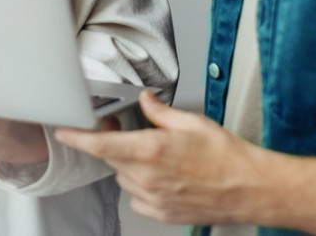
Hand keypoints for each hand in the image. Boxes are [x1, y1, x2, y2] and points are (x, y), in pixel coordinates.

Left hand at [54, 91, 315, 234]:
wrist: (251, 188)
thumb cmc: (228, 156)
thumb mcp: (192, 122)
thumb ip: (160, 112)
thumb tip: (146, 101)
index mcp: (152, 150)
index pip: (101, 144)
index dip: (78, 137)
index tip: (64, 132)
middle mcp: (147, 177)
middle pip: (111, 158)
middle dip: (115, 144)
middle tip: (132, 132)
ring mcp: (154, 198)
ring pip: (123, 177)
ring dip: (130, 164)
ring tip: (159, 156)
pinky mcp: (162, 213)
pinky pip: (137, 197)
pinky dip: (142, 185)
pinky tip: (164, 176)